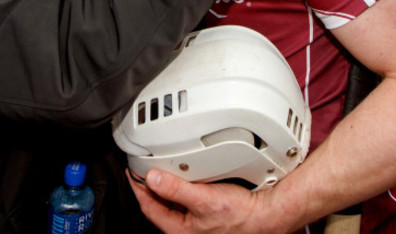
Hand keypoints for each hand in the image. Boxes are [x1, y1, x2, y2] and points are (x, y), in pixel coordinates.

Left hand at [129, 169, 274, 233]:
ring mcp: (195, 222)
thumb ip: (175, 189)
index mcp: (179, 230)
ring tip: (158, 170)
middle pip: (158, 205)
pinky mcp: (205, 214)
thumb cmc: (239, 215)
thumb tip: (152, 178)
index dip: (138, 188)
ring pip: (171, 202)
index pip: (148, 207)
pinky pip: (185, 200)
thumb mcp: (202, 199)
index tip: (132, 172)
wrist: (264, 216)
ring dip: (164, 186)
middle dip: (149, 186)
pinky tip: (183, 178)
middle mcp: (185, 229)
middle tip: (142, 168)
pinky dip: (179, 188)